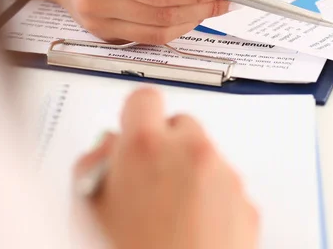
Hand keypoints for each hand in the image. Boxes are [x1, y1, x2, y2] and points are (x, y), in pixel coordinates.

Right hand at [8, 0, 234, 43]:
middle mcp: (95, 1)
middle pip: (162, 15)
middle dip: (202, 8)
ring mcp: (99, 25)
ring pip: (159, 33)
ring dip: (193, 21)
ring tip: (209, 4)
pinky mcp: (106, 38)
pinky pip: (150, 39)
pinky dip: (175, 28)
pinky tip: (187, 12)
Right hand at [74, 88, 258, 248]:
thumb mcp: (84, 213)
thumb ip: (94, 167)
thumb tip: (109, 149)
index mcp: (145, 148)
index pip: (144, 100)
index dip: (135, 116)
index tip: (133, 132)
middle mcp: (191, 153)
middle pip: (181, 124)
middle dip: (166, 145)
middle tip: (150, 181)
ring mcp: (225, 178)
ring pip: (206, 156)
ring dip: (190, 172)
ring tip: (171, 216)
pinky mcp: (248, 204)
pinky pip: (227, 186)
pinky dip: (213, 199)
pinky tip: (193, 231)